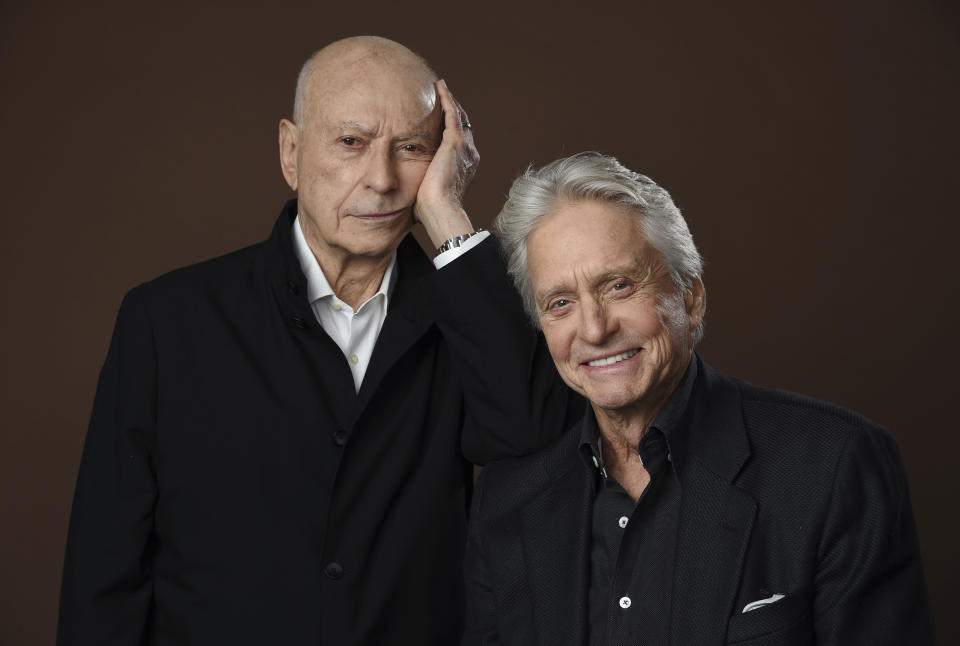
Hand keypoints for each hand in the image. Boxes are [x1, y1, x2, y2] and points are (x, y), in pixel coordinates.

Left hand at [415, 79, 479, 247]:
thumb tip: (401, 190)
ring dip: (449, 100)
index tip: (440, 117)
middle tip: (441, 94)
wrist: (441, 211)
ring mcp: (464, 147)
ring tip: (439, 86)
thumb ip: (419, 184)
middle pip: (461, 124)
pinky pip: (452, 113)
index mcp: (464, 166)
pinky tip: (439, 87)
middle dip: (452, 109)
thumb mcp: (425, 192)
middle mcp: (469, 154)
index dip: (450, 126)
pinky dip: (446, 99)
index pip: (457, 140)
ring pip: (458, 115)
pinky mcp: (455, 142)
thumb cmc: (431, 210)